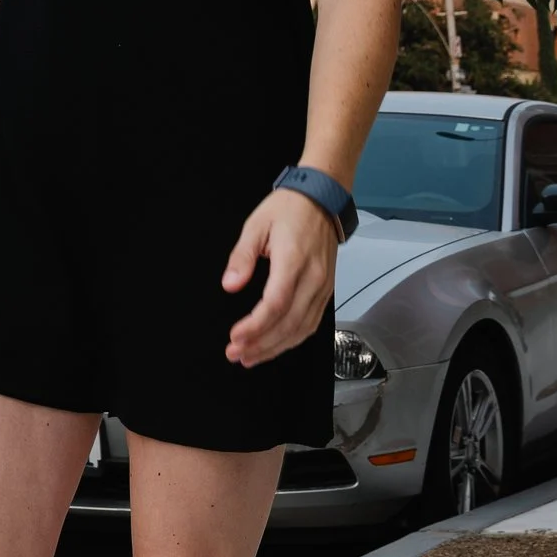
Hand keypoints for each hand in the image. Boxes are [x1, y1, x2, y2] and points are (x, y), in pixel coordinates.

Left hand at [221, 188, 339, 368]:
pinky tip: (276, 345)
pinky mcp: (326, 290)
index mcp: (293, 260)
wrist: (322, 199)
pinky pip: (312, 322)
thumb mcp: (256, 225)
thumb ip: (242, 257)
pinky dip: (293, 339)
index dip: (256, 326)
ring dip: (276, 347)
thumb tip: (230, 284)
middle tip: (237, 354)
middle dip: (262, 344)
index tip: (235, 337)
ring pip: (303, 328)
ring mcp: (323, 286)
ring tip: (252, 357)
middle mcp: (313, 277)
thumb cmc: (290, 208)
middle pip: (289, 323)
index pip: (276, 304)